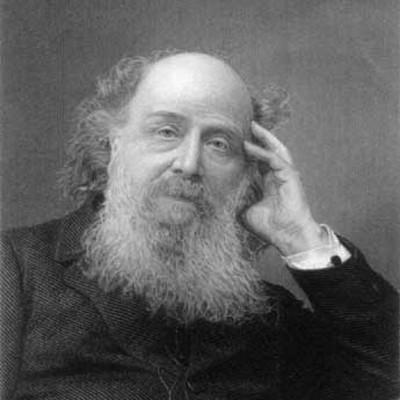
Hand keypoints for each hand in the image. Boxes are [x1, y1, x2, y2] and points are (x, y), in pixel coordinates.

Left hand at [243, 121, 326, 255]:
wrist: (288, 236)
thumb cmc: (270, 227)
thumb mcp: (247, 212)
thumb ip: (238, 202)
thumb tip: (220, 200)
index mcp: (269, 183)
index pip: (260, 161)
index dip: (250, 151)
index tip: (236, 141)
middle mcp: (278, 176)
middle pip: (269, 150)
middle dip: (259, 138)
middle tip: (247, 125)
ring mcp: (286, 175)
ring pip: (276, 150)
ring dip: (264, 137)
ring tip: (253, 126)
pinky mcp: (290, 176)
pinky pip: (274, 159)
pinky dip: (262, 152)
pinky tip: (248, 146)